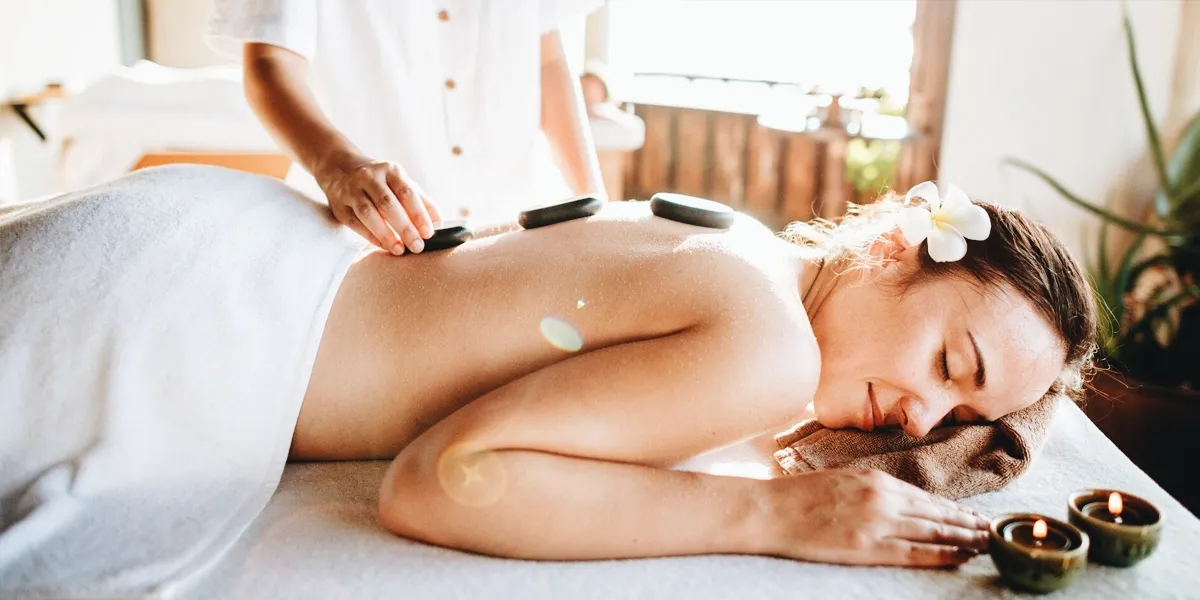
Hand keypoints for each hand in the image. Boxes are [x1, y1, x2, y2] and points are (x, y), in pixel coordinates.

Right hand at [315, 151, 441, 253]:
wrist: (339, 168)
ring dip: (385, 234)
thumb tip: (439, 223)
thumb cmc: (380, 181)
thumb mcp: (401, 182)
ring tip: (400, 250)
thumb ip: (421, 201)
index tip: (429, 233)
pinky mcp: (339, 205)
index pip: (407, 192)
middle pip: (388, 204)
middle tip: (417, 246)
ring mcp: (351, 190)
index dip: (419, 214)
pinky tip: (384, 245)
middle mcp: (369, 177)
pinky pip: (355, 223)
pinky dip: (371, 236)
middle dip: (405, 227)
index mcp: (390, 170)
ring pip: (368, 213)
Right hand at [764, 469, 990, 566]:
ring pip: (933, 530)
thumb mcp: (840, 481)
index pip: (924, 498)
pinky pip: (914, 551)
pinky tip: (961, 556)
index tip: (972, 516)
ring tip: (986, 543)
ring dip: (964, 538)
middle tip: (992, 531)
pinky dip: (942, 553)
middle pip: (936, 513)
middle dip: (967, 523)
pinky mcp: (867, 546)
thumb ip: (869, 489)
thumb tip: (895, 501)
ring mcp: (876, 522)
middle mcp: (882, 497)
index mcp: (874, 479)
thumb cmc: (796, 497)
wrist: (768, 509)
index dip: (953, 509)